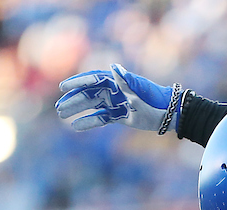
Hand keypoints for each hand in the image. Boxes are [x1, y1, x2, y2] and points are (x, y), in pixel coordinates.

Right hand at [56, 64, 180, 132]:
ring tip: (62, 115)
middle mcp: (113, 90)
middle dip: (73, 100)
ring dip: (77, 110)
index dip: (77, 83)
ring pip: (91, 106)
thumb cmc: (154, 100)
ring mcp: (115, 103)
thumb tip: (113, 66)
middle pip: (88, 94)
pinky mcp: (118, 115)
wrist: (167, 113)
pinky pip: (100, 118)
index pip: (92, 80)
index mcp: (116, 81)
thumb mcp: (138, 91)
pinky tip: (75, 126)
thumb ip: (125, 80)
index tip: (63, 87)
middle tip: (58, 107)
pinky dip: (89, 122)